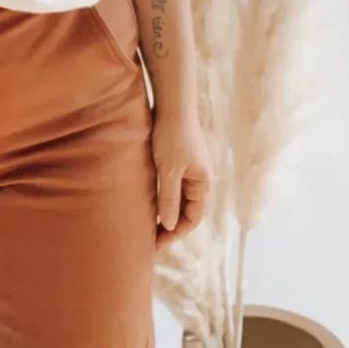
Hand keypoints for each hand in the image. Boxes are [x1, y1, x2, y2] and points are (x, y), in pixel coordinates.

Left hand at [151, 112, 211, 249]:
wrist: (171, 104)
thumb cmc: (171, 136)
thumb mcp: (169, 170)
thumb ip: (168, 199)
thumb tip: (168, 225)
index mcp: (202, 182)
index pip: (193, 218)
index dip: (176, 232)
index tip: (156, 242)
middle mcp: (199, 178)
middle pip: (186, 210)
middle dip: (170, 225)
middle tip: (148, 239)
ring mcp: (188, 168)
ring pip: (177, 198)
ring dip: (164, 211)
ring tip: (146, 224)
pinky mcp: (177, 159)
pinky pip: (171, 185)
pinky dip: (161, 196)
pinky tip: (145, 201)